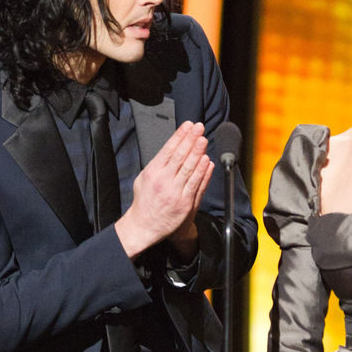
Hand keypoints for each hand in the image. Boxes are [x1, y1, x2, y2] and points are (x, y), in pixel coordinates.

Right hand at [115, 121, 213, 258]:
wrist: (145, 226)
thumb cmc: (145, 201)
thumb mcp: (144, 178)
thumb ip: (158, 164)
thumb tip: (172, 148)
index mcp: (153, 172)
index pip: (169, 149)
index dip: (180, 136)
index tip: (188, 125)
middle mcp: (164, 181)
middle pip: (181, 156)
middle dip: (191, 140)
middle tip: (199, 128)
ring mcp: (176, 193)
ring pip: (190, 169)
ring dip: (198, 153)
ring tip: (204, 140)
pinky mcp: (185, 204)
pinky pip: (197, 185)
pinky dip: (203, 173)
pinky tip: (207, 162)